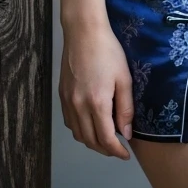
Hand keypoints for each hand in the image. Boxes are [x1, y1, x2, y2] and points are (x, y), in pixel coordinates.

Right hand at [59, 20, 134, 158]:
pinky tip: (90, 124)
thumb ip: (125, 108)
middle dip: (104, 149)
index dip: (116, 151)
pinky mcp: (62, 95)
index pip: (105, 139)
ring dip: (91, 141)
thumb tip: (125, 133)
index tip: (125, 154)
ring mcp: (68, 101)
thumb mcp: (124, 78)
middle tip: (118, 149)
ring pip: (77, 133)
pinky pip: (69, 122)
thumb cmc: (108, 52)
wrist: (83, 33)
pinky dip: (80, 130)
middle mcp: (78, 106)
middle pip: (89, 140)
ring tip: (105, 138)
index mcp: (97, 103)